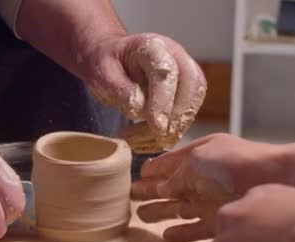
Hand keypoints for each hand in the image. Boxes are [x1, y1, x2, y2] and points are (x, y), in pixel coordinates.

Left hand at [82, 33, 206, 145]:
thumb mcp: (103, 72)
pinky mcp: (184, 92)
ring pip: (192, 103)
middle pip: (191, 87)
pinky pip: (185, 114)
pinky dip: (170, 132)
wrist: (111, 60)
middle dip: (176, 117)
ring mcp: (184, 74)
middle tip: (156, 137)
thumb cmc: (106, 63)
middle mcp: (176, 57)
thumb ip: (119, 88)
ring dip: (173, 128)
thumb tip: (138, 110)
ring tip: (144, 142)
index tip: (156, 126)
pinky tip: (149, 142)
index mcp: (154, 46)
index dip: (163, 101)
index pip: (166, 73)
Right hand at [131, 133, 282, 241]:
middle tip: (130, 197)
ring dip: (159, 212)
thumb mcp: (196, 161)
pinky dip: (180, 233)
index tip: (137, 176)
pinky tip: (165, 236)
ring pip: (178, 208)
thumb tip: (159, 189)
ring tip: (139, 217)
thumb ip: (174, 176)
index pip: (168, 163)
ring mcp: (210, 200)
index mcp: (198, 157)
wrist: (273, 180)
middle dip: (149, 191)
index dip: (152, 170)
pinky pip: (194, 228)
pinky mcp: (218, 221)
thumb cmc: (233, 163)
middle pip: (170, 187)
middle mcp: (203, 178)